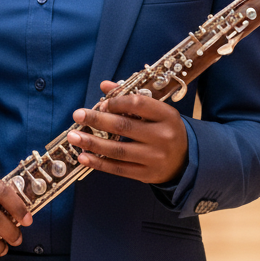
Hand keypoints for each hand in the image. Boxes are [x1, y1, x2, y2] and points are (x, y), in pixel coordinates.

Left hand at [68, 81, 188, 184]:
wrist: (186, 160)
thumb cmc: (165, 129)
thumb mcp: (156, 112)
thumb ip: (131, 97)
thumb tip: (105, 86)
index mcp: (167, 115)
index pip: (137, 104)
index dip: (116, 102)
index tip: (101, 103)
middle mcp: (163, 136)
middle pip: (123, 127)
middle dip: (97, 120)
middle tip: (78, 115)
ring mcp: (155, 157)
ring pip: (118, 150)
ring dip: (92, 143)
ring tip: (73, 137)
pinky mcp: (146, 174)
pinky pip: (118, 169)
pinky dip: (99, 163)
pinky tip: (83, 157)